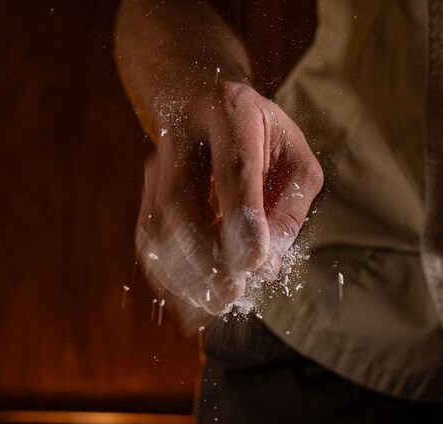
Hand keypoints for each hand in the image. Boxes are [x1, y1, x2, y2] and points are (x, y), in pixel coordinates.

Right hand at [135, 80, 322, 316]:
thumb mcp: (296, 161)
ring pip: (157, 224)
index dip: (241, 222)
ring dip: (184, 272)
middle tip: (232, 294)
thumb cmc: (265, 137)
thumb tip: (267, 266)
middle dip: (206, 258)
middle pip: (182, 202)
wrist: (207, 102)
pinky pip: (148, 235)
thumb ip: (290, 209)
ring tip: (215, 303)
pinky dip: (167, 272)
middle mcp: (183, 133)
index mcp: (231, 113)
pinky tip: (192, 297)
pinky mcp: (145, 188)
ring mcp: (157, 160)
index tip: (254, 265)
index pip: (233, 172)